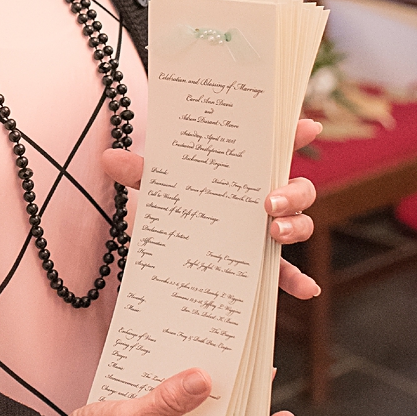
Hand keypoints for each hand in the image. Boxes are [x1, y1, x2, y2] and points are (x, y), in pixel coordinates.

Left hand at [101, 116, 323, 297]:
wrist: (165, 241)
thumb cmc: (174, 201)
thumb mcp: (158, 186)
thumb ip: (140, 172)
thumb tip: (108, 158)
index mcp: (243, 171)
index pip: (272, 147)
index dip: (292, 134)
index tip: (308, 126)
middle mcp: (263, 197)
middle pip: (297, 188)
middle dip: (292, 192)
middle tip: (267, 201)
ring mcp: (265, 229)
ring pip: (298, 223)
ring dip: (296, 227)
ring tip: (275, 233)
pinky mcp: (260, 260)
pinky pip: (285, 270)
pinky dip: (297, 279)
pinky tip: (307, 289)